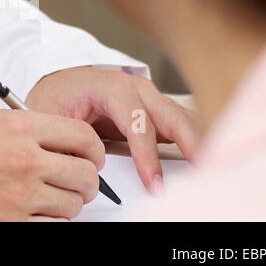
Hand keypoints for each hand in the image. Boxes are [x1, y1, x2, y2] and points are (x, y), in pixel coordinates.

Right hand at [0, 106, 105, 220]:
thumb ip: (30, 123)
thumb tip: (64, 136)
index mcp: (22, 128)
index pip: (83, 137)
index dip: (95, 149)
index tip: (92, 156)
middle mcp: (26, 159)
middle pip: (86, 175)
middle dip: (89, 179)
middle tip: (80, 179)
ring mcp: (22, 192)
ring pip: (75, 204)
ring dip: (71, 200)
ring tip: (56, 193)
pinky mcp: (14, 218)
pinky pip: (56, 224)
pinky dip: (55, 218)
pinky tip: (42, 207)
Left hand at [25, 66, 202, 195]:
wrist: (60, 81)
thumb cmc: (57, 95)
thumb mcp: (49, 114)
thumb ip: (65, 139)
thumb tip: (81, 168)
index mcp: (110, 86)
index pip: (137, 120)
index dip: (147, 155)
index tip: (154, 184)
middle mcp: (137, 89)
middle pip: (174, 116)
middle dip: (194, 146)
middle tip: (207, 176)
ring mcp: (152, 100)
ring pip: (186, 122)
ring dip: (202, 146)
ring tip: (215, 175)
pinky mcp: (158, 114)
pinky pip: (184, 129)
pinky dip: (198, 146)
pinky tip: (209, 166)